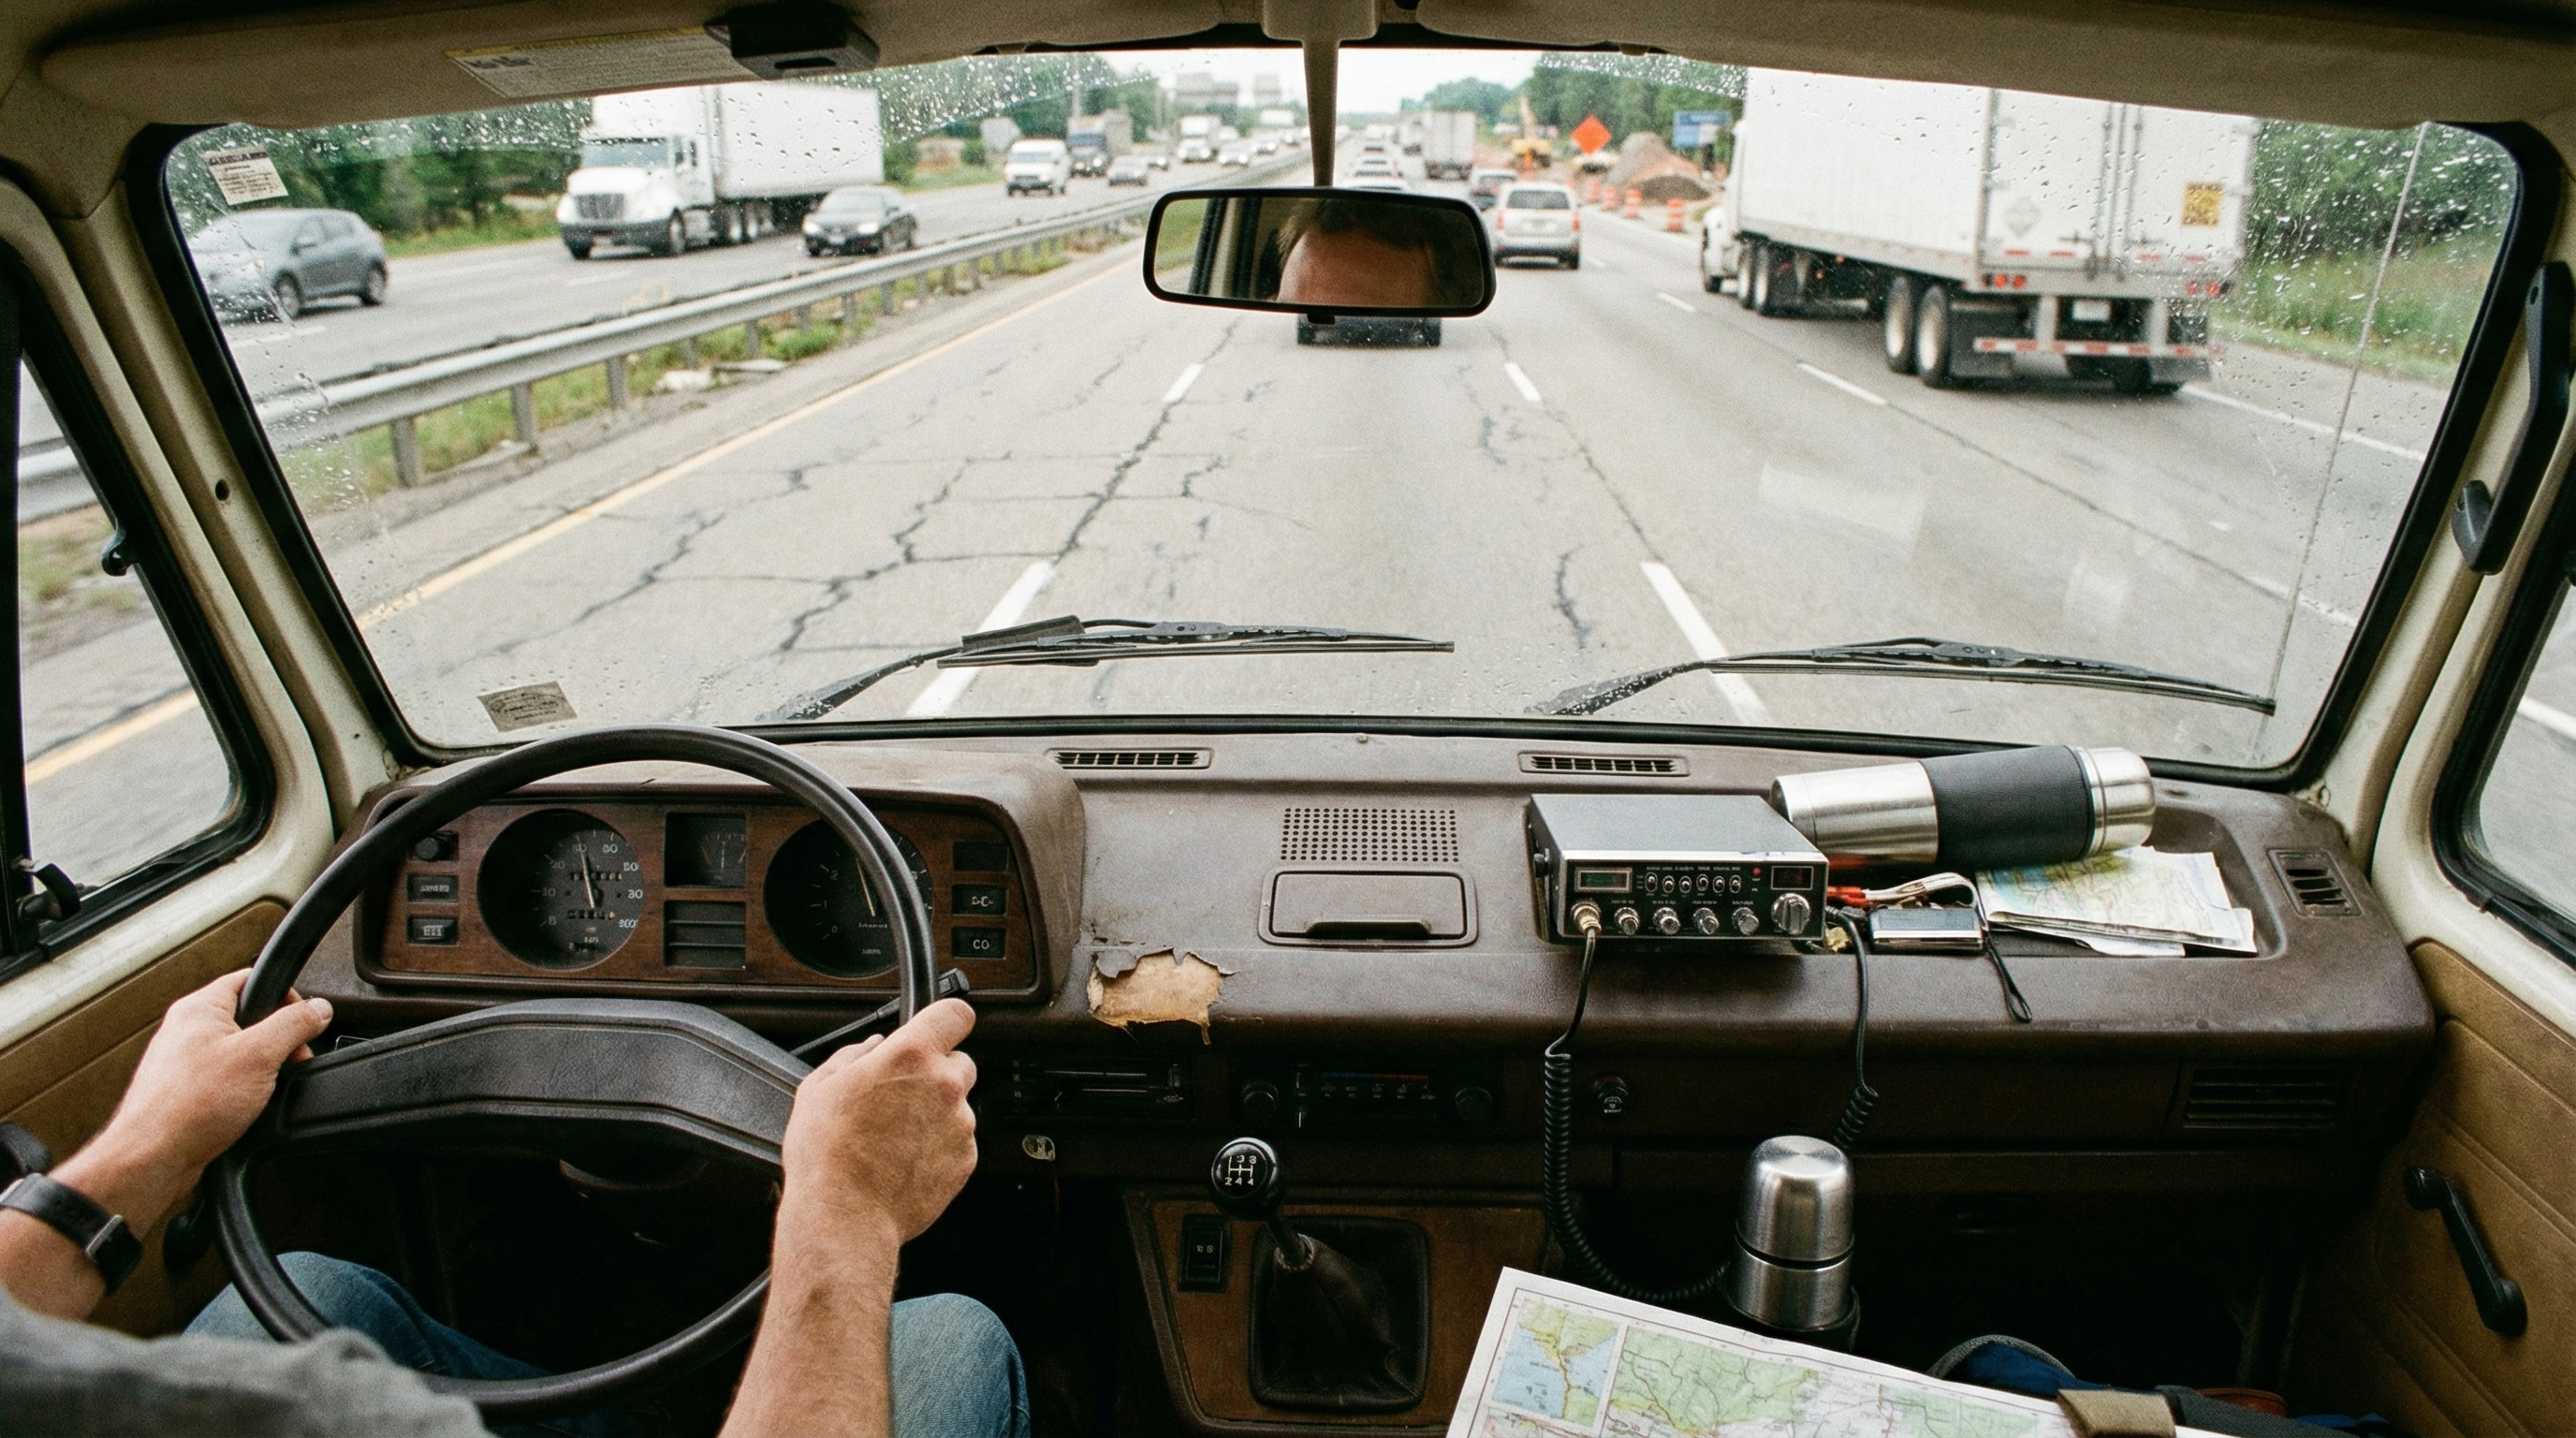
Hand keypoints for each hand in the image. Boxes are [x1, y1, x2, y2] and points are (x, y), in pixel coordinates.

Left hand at [80, 970, 332, 1190]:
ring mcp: (185, 1064)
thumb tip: (319, 1008)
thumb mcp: (259, 1055)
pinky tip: (248, 1109)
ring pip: (240, 1053)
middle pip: (250, 1019)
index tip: (304, 1019)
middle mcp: (187, 1032)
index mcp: (199, 1009)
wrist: (153, 1159)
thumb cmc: (188, 1107)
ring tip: (267, 1090)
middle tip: (290, 1061)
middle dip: (279, 1041)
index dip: (285, 995)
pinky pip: (227, 1081)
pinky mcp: (186, 1093)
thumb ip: (294, 1025)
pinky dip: (245, 1092)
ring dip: (263, 1070)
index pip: (249, 979)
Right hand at [777, 998, 977, 1244]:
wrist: (844, 1214)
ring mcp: (959, 1124)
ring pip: (958, 1106)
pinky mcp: (965, 1160)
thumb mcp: (820, 1087)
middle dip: (936, 1073)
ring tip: (894, 1138)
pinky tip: (905, 1160)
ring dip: (935, 1114)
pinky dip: (939, 1147)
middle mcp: (944, 1085)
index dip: (946, 1020)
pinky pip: (958, 1142)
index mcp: (910, 1056)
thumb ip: (853, 1055)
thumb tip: (872, 1046)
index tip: (938, 1029)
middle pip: (960, 1062)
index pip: (955, 1014)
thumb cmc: (827, 1153)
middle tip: (902, 1096)